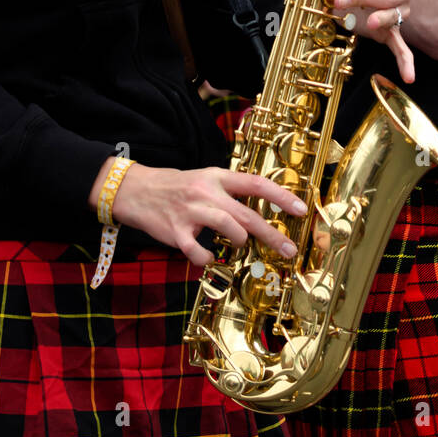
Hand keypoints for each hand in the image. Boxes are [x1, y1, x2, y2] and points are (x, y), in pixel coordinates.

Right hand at [90, 159, 307, 267]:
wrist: (136, 189)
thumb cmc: (178, 187)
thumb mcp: (206, 179)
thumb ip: (231, 192)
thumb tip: (262, 209)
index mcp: (218, 177)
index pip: (256, 184)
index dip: (281, 197)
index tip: (301, 209)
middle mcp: (207, 192)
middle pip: (247, 214)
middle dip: (272, 234)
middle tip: (289, 250)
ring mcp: (191, 212)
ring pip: (228, 228)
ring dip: (240, 240)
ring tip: (239, 243)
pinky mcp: (175, 232)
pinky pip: (198, 251)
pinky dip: (207, 258)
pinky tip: (208, 257)